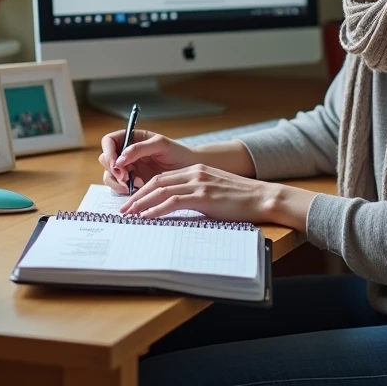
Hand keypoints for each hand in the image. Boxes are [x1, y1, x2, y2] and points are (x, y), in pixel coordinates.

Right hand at [99, 129, 197, 194]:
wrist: (189, 171)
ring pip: (109, 175)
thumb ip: (139, 148)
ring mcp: (128, 169)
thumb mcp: (161, 145)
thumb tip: (120, 159)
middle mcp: (126, 153)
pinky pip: (118, 187)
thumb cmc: (178, 153)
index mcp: (131, 139)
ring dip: (117, 181)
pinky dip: (123, 190)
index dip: (109, 151)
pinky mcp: (132, 183)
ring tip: (135, 184)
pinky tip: (138, 188)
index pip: (109, 141)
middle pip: (105, 159)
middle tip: (126, 176)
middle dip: (113, 169)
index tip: (117, 163)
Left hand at [119, 163, 296, 224]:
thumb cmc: (242, 199)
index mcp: (196, 170)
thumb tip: (178, 208)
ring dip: (141, 203)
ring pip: (161, 191)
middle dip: (137, 196)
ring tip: (129, 214)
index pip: (162, 178)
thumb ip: (197, 194)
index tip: (132, 201)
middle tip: (123, 209)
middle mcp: (194, 173)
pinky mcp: (203, 196)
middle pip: (157, 182)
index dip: (144, 189)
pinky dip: (156, 209)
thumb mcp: (215, 191)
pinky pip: (173, 202)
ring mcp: (198, 183)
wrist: (262, 197)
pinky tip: (146, 217)